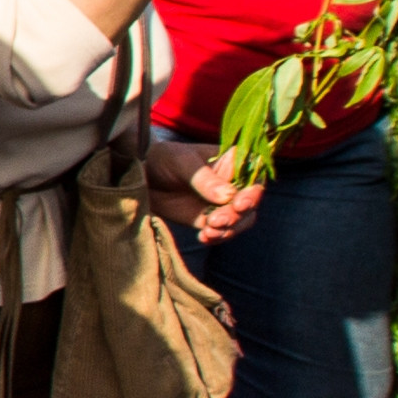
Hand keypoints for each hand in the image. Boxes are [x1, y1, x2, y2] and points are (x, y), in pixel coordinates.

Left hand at [142, 134, 259, 242]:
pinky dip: (216, 237)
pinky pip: (222, 232)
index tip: (239, 204)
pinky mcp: (209, 219)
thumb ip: (203, 179)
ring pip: (240, 221)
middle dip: (237, 216)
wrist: (143, 177)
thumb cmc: (164, 159)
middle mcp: (233, 184)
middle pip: (250, 204)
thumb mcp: (181, 162)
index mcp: (232, 163)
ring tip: (207, 231)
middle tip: (216, 220)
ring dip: (228, 229)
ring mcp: (223, 203)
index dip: (253, 193)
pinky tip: (204, 237)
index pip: (254, 178)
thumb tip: (227, 196)